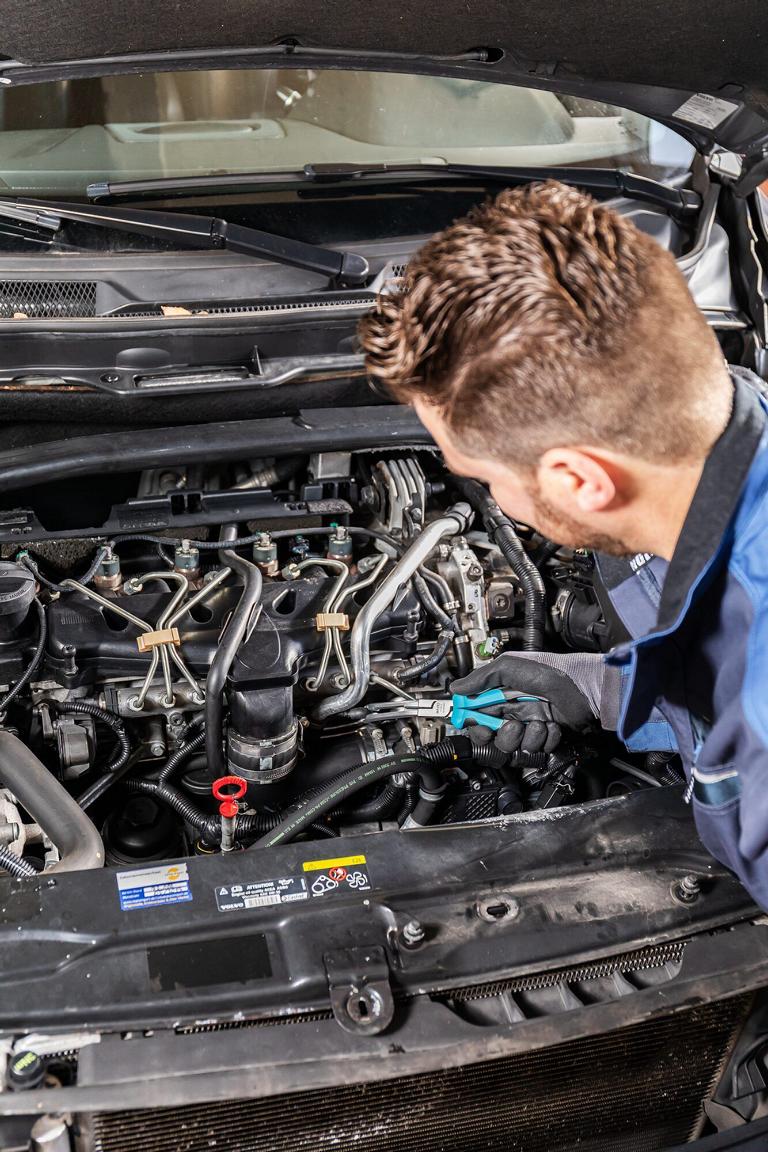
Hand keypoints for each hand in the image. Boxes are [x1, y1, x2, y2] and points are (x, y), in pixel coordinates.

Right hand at [451, 652, 604, 753]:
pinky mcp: (545, 738)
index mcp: (500, 696)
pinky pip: (537, 749)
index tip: (479, 726)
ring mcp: (529, 726)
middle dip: (502, 735)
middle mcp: (512, 712)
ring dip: (527, 735)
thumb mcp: (509, 667)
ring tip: (539, 721)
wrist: (583, 688)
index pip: (476, 717)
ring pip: (514, 747)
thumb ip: (480, 679)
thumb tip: (456, 688)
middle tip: (512, 725)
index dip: (475, 725)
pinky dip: (546, 737)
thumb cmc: (550, 671)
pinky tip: (552, 724)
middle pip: (492, 738)